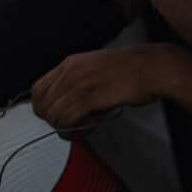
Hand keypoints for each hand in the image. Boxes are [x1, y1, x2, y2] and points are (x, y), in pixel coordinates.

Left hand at [31, 45, 172, 128]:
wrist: (154, 67)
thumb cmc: (132, 69)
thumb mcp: (96, 67)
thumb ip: (78, 83)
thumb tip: (67, 105)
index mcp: (70, 63)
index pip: (37, 90)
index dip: (43, 108)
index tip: (55, 115)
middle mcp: (71, 72)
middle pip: (43, 105)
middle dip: (54, 121)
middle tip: (70, 124)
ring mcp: (81, 84)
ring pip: (54, 115)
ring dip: (66, 126)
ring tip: (84, 124)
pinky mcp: (92, 97)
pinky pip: (69, 118)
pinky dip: (76, 127)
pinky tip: (92, 122)